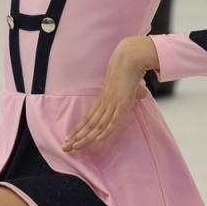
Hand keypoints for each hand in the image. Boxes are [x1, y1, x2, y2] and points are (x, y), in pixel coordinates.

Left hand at [63, 36, 158, 153]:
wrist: (130, 57)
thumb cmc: (129, 68)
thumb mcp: (130, 84)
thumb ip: (134, 92)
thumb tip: (142, 95)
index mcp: (104, 99)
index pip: (88, 117)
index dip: (79, 128)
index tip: (70, 138)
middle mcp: (105, 102)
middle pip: (89, 124)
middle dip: (77, 137)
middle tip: (65, 148)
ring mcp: (112, 103)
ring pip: (97, 125)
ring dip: (86, 137)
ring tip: (75, 147)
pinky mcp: (122, 103)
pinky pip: (113, 121)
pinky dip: (106, 131)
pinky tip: (98, 140)